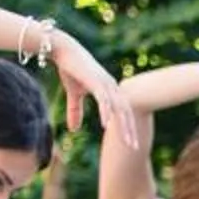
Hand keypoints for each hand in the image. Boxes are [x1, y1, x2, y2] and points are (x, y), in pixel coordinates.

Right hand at [52, 37, 136, 151]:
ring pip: (118, 109)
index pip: (123, 112)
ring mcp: (105, 84)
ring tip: (127, 142)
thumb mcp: (73, 94)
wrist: (63, 50)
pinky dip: (106, 113)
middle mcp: (112, 87)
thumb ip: (75, 111)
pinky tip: (106, 126)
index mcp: (110, 90)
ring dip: (123, 127)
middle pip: (125, 113)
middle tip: (135, 148)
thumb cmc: (70, 69)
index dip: (128, 127)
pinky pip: (103, 100)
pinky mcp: (95, 82)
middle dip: (130, 131)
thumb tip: (74, 130)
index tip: (130, 144)